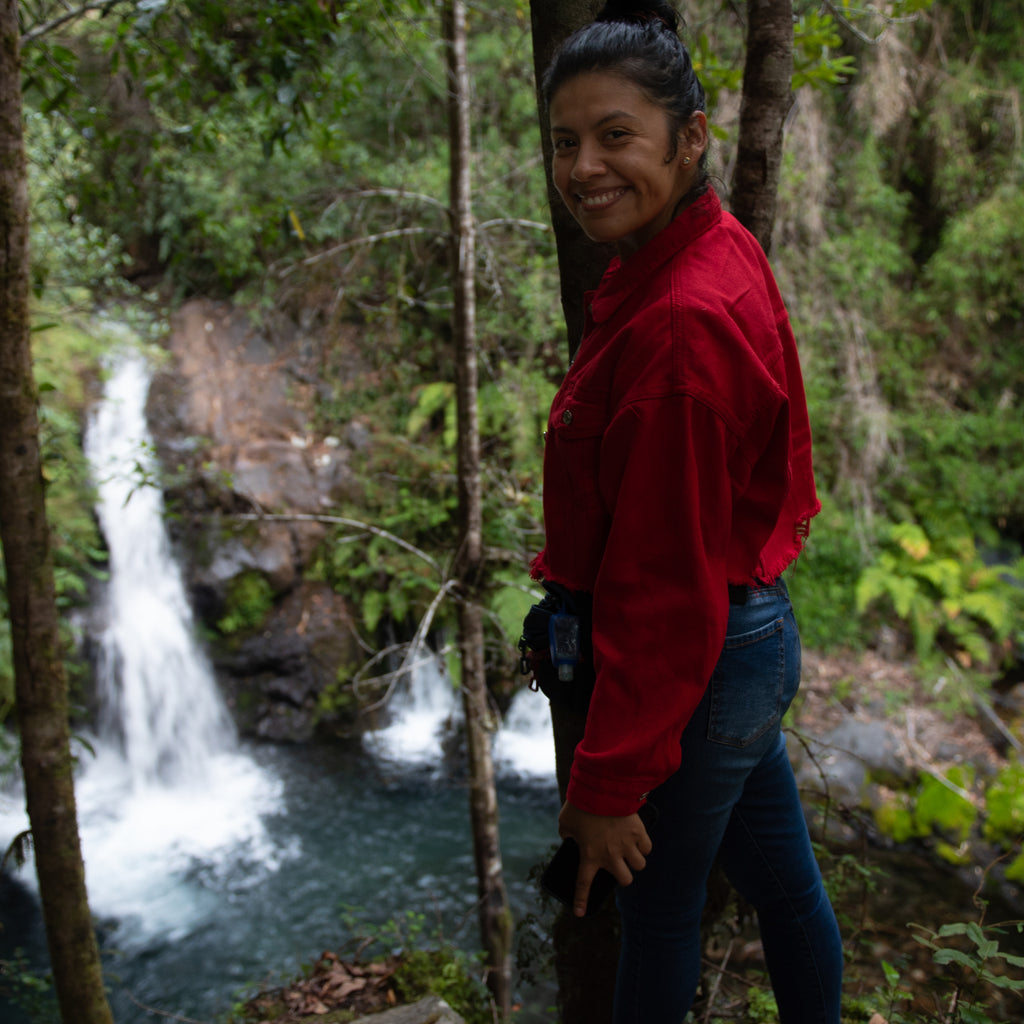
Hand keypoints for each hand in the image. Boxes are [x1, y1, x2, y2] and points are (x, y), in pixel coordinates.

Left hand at [558, 801, 652, 917]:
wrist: (601, 787)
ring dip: (635, 860)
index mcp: (589, 855)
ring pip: (639, 865)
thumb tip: (569, 836)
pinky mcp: (638, 832)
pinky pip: (647, 848)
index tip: (579, 913)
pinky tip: (638, 839)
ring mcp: (626, 845)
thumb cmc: (581, 804)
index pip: (583, 884)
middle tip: (619, 865)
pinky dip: (643, 846)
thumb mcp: (565, 821)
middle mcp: (610, 855)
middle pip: (625, 880)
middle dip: (624, 875)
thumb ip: (566, 833)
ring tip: (630, 850)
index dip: (581, 901)